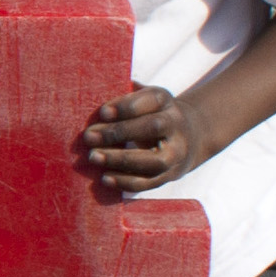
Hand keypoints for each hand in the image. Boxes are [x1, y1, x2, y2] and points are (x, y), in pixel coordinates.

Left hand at [79, 85, 199, 190]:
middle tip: (89, 136)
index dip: (126, 106)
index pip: (152, 100)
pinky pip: (149, 182)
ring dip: (120, 160)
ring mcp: (176, 153)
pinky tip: (105, 178)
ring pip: (153, 160)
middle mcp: (176, 126)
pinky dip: (126, 182)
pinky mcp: (170, 175)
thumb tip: (94, 93)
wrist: (186, 137)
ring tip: (93, 157)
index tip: (102, 112)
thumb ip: (123, 96)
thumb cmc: (150, 114)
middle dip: (119, 132)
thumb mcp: (142, 99)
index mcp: (166, 102)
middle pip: (154, 127)